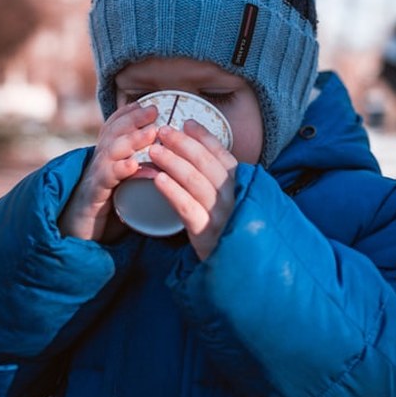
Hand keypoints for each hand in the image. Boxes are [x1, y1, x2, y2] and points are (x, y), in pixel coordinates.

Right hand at [59, 102, 158, 242]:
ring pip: (110, 151)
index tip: (148, 104)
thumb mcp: (122, 188)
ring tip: (151, 133)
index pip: (114, 128)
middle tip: (154, 110)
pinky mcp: (93, 196)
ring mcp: (94, 178)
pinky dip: (121, 170)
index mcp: (105, 159)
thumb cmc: (105, 213)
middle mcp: (97, 163)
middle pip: (112, 133)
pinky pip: (105, 179)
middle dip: (133, 119)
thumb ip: (138, 176)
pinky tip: (135, 166)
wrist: (77, 237)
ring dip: (132, 140)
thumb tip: (164, 166)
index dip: (129, 114)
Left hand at [147, 119, 237, 260]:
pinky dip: (172, 191)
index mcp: (241, 188)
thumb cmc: (232, 234)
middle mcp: (234, 198)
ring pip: (195, 182)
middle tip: (162, 131)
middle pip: (207, 164)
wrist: (240, 273)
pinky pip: (187, 209)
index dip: (204, 138)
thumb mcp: (233, 205)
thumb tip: (200, 156)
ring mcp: (222, 216)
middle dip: (183, 144)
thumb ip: (221, 184)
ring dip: (173, 162)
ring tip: (154, 150)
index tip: (187, 123)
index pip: (223, 155)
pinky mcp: (207, 235)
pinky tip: (157, 179)